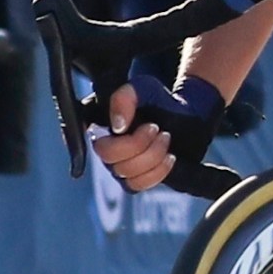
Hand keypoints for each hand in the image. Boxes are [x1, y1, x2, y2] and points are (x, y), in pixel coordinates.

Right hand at [90, 73, 223, 193]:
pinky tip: (169, 157)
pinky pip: (139, 185)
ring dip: (152, 154)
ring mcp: (120, 166)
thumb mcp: (143, 88)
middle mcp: (106, 148)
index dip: (107, 138)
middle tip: (156, 128)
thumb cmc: (159, 100)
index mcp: (100, 126)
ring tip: (165, 138)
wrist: (186, 116)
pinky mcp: (136, 180)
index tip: (128, 127)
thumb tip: (117, 126)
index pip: (86, 137)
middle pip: (109, 157)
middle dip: (138, 143)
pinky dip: (158, 171)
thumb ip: (125, 98)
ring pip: (126, 173)